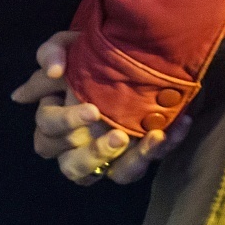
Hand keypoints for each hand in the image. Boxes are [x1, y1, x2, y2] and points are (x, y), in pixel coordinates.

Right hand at [11, 30, 191, 186]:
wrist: (126, 55)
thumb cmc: (87, 54)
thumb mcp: (68, 46)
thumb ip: (51, 54)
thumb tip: (47, 74)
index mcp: (52, 119)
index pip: (48, 130)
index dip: (67, 123)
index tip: (93, 109)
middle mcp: (72, 145)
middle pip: (71, 165)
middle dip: (94, 154)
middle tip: (120, 136)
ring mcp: (101, 158)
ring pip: (110, 178)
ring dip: (128, 163)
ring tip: (152, 139)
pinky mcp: (127, 162)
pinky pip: (136, 169)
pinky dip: (159, 150)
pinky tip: (178, 126)